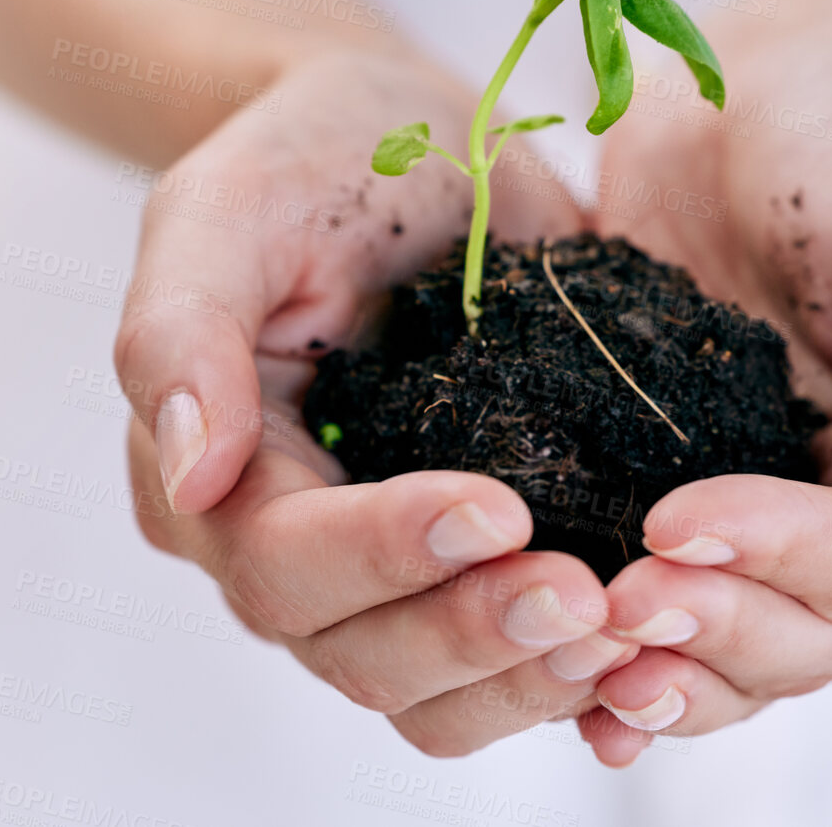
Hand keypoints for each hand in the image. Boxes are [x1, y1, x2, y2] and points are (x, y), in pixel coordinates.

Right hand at [115, 48, 635, 755]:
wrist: (418, 140)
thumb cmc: (312, 158)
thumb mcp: (228, 208)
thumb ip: (182, 329)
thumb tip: (191, 476)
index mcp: (224, 478)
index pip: (285, 560)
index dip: (386, 552)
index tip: (496, 509)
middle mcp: (301, 547)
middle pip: (364, 654)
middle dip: (473, 633)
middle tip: (587, 596)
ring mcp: (398, 564)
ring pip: (438, 691)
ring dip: (530, 674)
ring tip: (628, 627)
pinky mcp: (488, 555)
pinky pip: (514, 657)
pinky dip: (573, 666)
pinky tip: (649, 635)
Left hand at [575, 3, 831, 764]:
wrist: (773, 93)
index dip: (781, 559)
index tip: (673, 527)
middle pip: (812, 633)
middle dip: (713, 629)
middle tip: (608, 610)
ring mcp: (795, 528)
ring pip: (744, 649)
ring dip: (668, 670)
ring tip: (575, 665)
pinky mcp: (704, 503)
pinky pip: (678, 606)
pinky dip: (629, 652)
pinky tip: (566, 684)